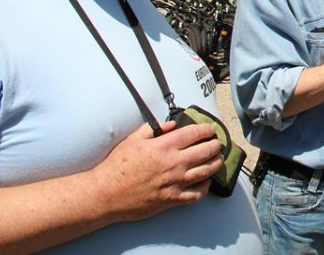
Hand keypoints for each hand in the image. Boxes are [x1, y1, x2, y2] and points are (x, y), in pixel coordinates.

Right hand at [90, 121, 223, 220]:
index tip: (211, 129)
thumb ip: (154, 129)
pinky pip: (197, 194)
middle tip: (218, 143)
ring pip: (207, 172)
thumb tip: (172, 124)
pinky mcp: (173, 200)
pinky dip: (206, 187)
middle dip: (216, 145)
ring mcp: (175, 183)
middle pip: (206, 151)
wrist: (106, 194)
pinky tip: (206, 181)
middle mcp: (173, 164)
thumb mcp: (133, 139)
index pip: (194, 134)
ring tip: (218, 159)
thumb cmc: (117, 166)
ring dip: (216, 163)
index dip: (207, 129)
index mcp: (164, 146)